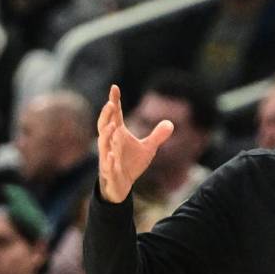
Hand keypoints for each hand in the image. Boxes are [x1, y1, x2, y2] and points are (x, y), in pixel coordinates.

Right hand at [97, 85, 173, 202]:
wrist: (121, 185)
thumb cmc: (130, 164)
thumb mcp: (148, 149)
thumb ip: (157, 136)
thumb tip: (170, 123)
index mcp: (118, 135)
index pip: (115, 116)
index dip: (114, 101)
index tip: (114, 87)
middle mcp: (110, 143)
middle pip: (104, 126)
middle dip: (106, 115)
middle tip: (110, 103)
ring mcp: (107, 157)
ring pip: (104, 145)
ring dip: (107, 135)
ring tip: (113, 126)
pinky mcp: (110, 172)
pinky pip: (108, 166)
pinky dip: (109, 161)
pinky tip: (112, 156)